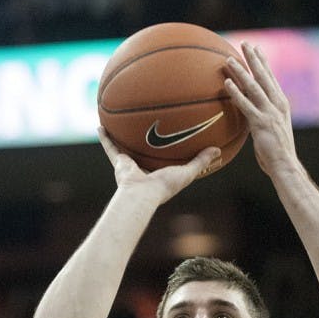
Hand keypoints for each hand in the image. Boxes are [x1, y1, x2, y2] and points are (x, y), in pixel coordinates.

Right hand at [98, 126, 221, 204]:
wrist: (141, 195)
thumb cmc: (164, 187)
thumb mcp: (186, 173)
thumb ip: (201, 162)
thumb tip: (218, 151)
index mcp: (161, 173)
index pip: (168, 160)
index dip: (174, 152)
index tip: (181, 141)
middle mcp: (145, 169)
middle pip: (146, 152)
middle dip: (148, 141)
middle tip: (150, 126)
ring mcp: (131, 166)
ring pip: (126, 148)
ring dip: (122, 137)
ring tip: (120, 122)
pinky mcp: (120, 164)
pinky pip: (110, 148)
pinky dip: (105, 138)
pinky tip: (100, 125)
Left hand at [223, 42, 297, 177]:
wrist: (285, 165)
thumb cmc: (277, 153)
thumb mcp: (273, 131)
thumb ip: (264, 119)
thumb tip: (252, 116)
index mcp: (281, 104)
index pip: (271, 78)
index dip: (263, 63)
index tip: (256, 49)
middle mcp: (277, 104)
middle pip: (264, 76)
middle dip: (253, 59)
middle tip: (244, 43)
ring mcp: (269, 112)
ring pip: (253, 87)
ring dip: (241, 72)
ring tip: (229, 60)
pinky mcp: (261, 123)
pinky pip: (246, 105)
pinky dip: (236, 93)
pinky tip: (227, 84)